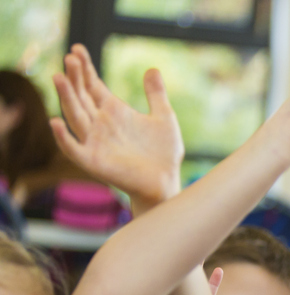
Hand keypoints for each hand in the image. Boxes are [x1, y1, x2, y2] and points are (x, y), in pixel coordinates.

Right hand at [49, 44, 182, 208]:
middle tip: (70, 58)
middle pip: (81, 97)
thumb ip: (156, 94)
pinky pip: (73, 149)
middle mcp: (99, 124)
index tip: (77, 50)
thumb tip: (152, 69)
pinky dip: (63, 137)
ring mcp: (94, 142)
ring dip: (66, 98)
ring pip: (74, 116)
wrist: (167, 182)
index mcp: (113, 112)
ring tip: (58, 77)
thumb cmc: (163, 153)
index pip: (93, 86)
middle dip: (75, 78)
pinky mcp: (93, 161)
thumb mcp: (164, 118)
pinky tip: (54, 122)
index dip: (85, 69)